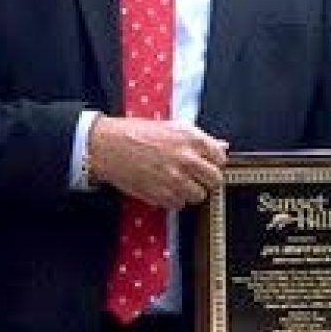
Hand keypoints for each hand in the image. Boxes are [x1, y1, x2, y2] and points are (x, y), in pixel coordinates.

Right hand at [87, 115, 227, 208]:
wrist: (109, 146)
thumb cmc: (137, 133)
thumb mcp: (173, 127)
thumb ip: (199, 139)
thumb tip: (221, 147)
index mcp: (192, 139)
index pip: (221, 159)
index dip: (214, 162)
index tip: (208, 164)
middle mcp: (187, 159)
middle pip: (214, 180)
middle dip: (207, 179)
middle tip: (197, 176)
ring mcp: (175, 179)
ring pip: (199, 195)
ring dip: (191, 191)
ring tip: (177, 181)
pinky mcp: (162, 195)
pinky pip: (179, 204)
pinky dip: (174, 199)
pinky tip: (164, 186)